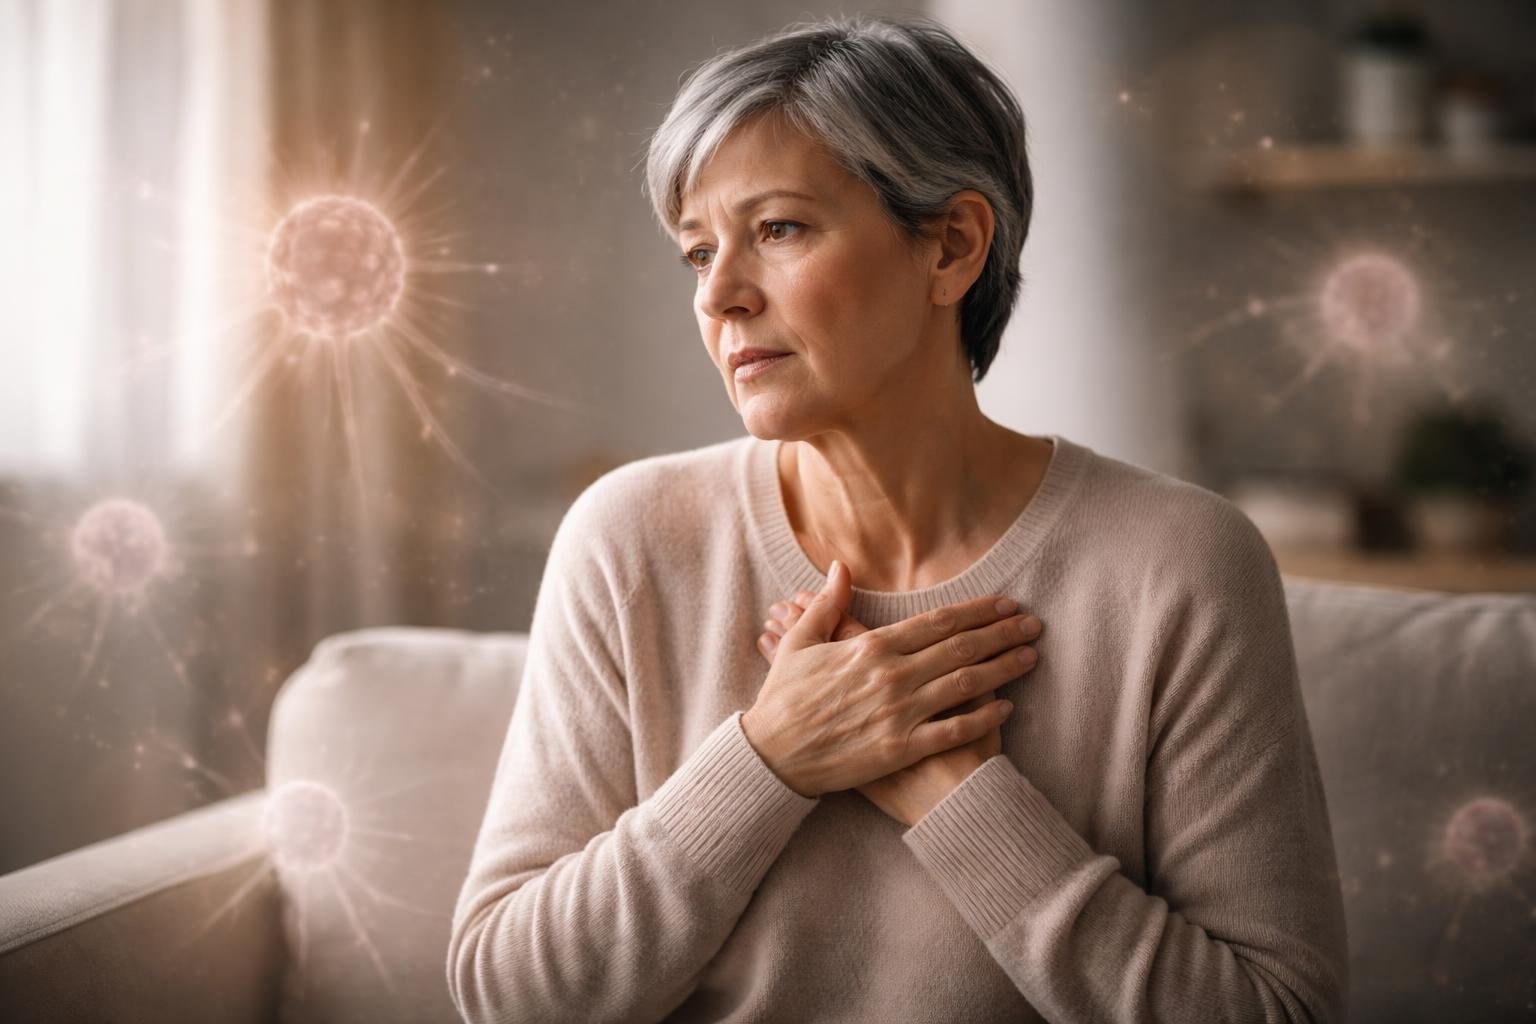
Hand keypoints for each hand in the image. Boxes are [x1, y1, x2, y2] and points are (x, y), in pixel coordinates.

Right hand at [758, 584, 1037, 825]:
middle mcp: (892, 675)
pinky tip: (1006, 708)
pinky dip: (984, 718)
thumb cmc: (784, 700)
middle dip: (1001, 632)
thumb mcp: (799, 643)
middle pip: (960, 647)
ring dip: (1003, 667)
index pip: (937, 621)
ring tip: (1030, 656)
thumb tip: (840, 566)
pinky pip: (953, 730)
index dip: (976, 610)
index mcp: (872, 646)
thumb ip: (827, 604)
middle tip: (1032, 623)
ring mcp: (900, 713)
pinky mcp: (901, 749)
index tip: (1004, 602)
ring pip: (965, 684)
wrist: (773, 756)